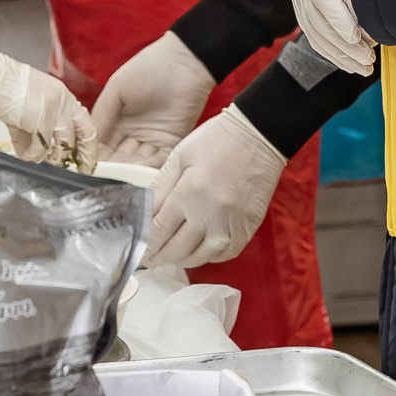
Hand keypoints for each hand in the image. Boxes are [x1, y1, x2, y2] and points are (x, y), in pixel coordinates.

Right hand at [0, 36, 96, 167]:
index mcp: (61, 95)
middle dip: (84, 156)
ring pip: (64, 144)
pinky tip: (24, 155)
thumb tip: (30, 152)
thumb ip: (31, 130)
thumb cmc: (1, 87)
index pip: (84, 122)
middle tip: (78, 171)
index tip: (84, 159)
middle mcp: (62, 100)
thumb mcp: (25, 107)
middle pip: (85, 133)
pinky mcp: (40, 120)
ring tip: (43, 162)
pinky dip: (32, 155)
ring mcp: (54, 109)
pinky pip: (41, 148)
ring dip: (54, 159)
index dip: (86, 143)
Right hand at [92, 33, 215, 165]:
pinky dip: (148, 167)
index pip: (103, 145)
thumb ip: (101, 114)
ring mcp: (153, 139)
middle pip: (119, 157)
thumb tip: (89, 142)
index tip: (88, 169)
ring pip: (137, 162)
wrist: (184, 62)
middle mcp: (134, 133)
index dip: (96, 156)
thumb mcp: (116, 88)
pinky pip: (158, 160)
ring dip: (128, 170)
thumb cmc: (148, 68)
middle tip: (103, 179)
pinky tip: (137, 171)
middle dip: (112, 168)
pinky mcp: (172, 142)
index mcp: (118, 120)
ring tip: (119, 177)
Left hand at [146, 107, 285, 267]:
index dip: (145, 244)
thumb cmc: (217, 140)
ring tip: (170, 256)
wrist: (257, 135)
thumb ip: (159, 188)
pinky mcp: (248, 227)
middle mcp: (210, 214)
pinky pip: (225, 254)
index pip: (158, 231)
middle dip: (158, 257)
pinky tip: (199, 250)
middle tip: (149, 258)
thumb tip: (143, 213)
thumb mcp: (179, 157)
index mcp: (189, 193)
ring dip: (181, 260)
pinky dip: (209, 256)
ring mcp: (232, 224)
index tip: (138, 249)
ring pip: (200, 257)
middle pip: (177, 249)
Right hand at [289, 0, 377, 73]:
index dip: (335, 14)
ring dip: (339, 54)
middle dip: (341, 43)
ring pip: (313, 33)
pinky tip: (352, 65)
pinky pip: (314, 37)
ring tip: (365, 66)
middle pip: (315, 18)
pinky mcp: (306, 11)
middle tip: (368, 57)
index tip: (355, 34)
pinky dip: (332, 55)